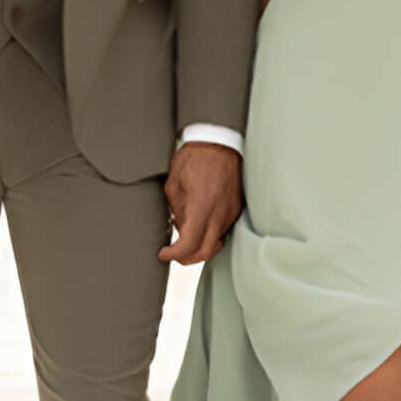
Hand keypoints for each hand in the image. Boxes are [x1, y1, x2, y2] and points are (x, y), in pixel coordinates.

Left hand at [159, 142, 242, 264]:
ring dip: (199, 246)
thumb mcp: (174, 183)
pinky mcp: (237, 208)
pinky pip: (223, 230)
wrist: (220, 141)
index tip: (163, 253)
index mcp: (201, 206)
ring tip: (185, 236)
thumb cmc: (194, 157)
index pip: (188, 245)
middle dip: (187, 258)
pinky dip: (209, 235)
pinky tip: (199, 225)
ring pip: (215, 243)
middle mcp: (219, 213)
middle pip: (205, 252)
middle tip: (173, 253)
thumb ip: (177, 210)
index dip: (174, 254)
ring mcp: (231, 212)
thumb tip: (178, 229)